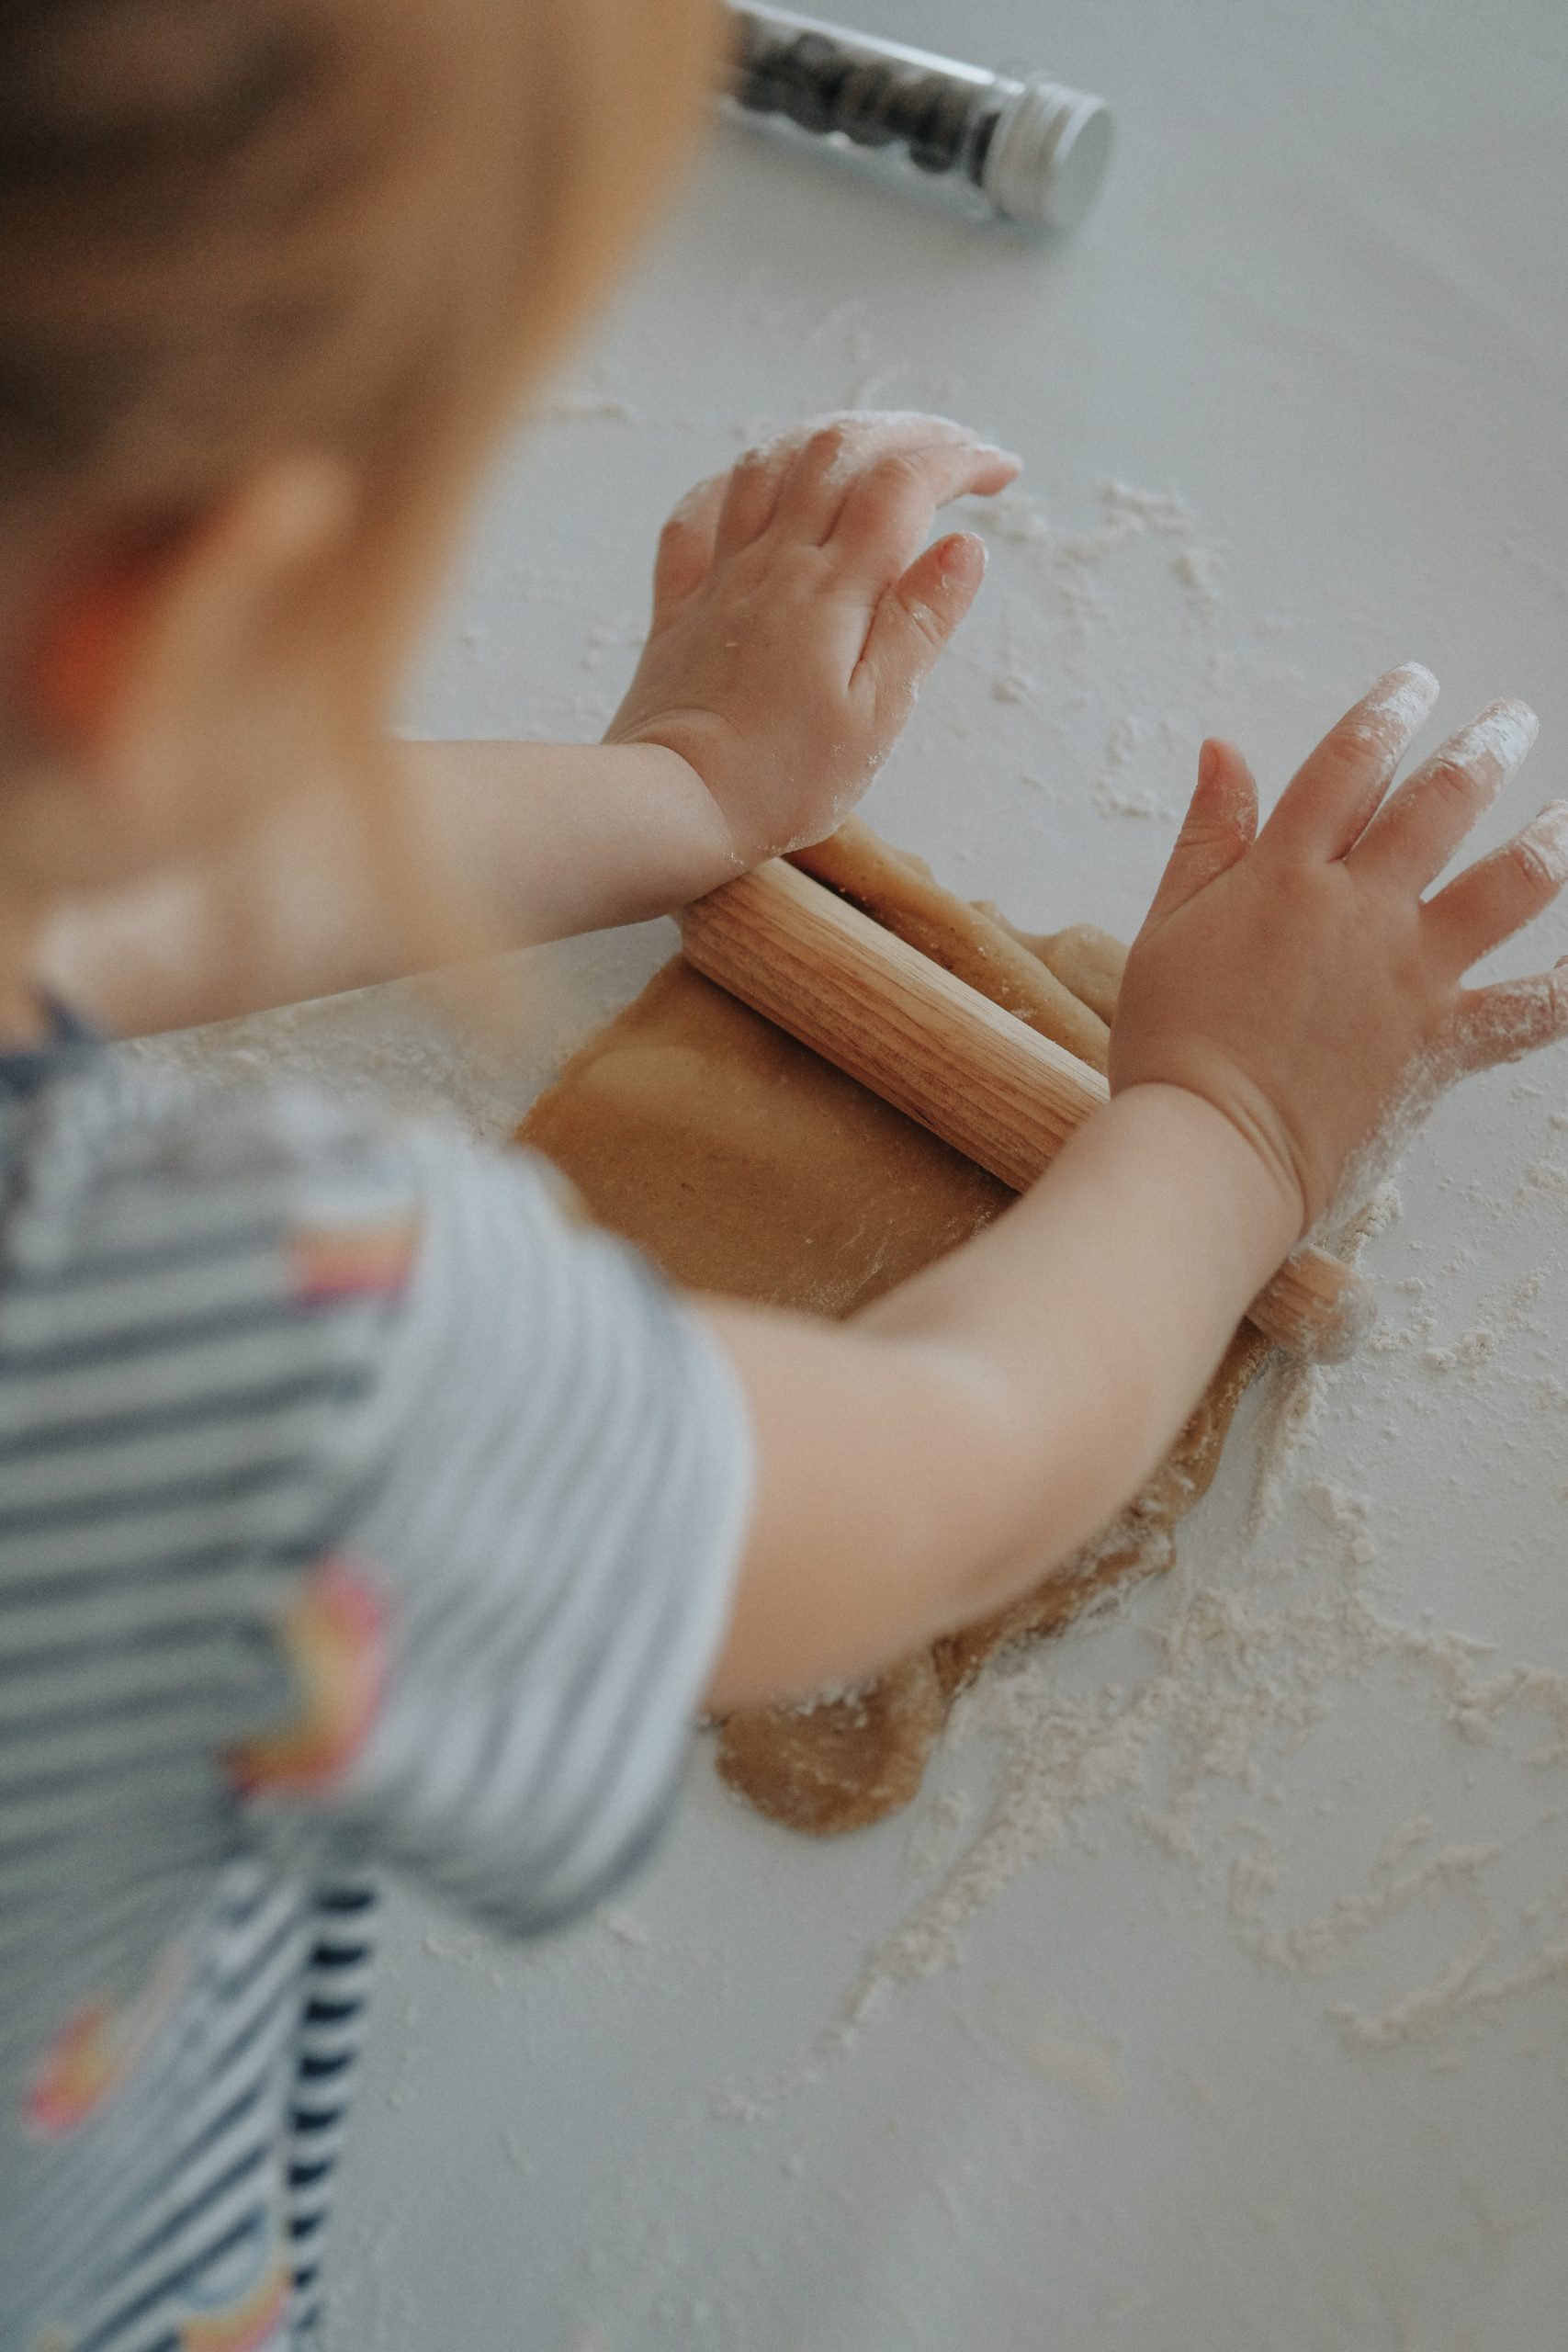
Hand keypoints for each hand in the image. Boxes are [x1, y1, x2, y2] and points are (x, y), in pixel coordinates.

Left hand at [606, 413, 1019, 866]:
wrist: (670, 806)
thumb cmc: (783, 779)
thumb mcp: (876, 715)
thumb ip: (920, 623)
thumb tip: (967, 545)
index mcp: (833, 587)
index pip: (904, 485)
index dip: (960, 461)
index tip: (1001, 471)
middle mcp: (775, 562)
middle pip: (839, 451)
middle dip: (906, 433)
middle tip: (953, 450)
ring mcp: (720, 577)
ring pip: (770, 465)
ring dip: (828, 439)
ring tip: (872, 450)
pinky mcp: (678, 607)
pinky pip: (696, 515)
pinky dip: (735, 483)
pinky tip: (757, 488)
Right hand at [1110, 665, 1567, 1233]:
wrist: (1207, 1148)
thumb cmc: (1170, 1048)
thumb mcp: (1165, 927)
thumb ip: (1207, 837)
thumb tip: (1224, 751)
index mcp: (1285, 874)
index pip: (1349, 765)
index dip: (1386, 713)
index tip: (1414, 683)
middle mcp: (1361, 909)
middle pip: (1441, 802)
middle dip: (1484, 749)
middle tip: (1512, 720)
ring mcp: (1411, 973)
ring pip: (1509, 882)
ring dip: (1548, 837)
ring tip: (1566, 815)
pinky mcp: (1440, 1041)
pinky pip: (1532, 1010)